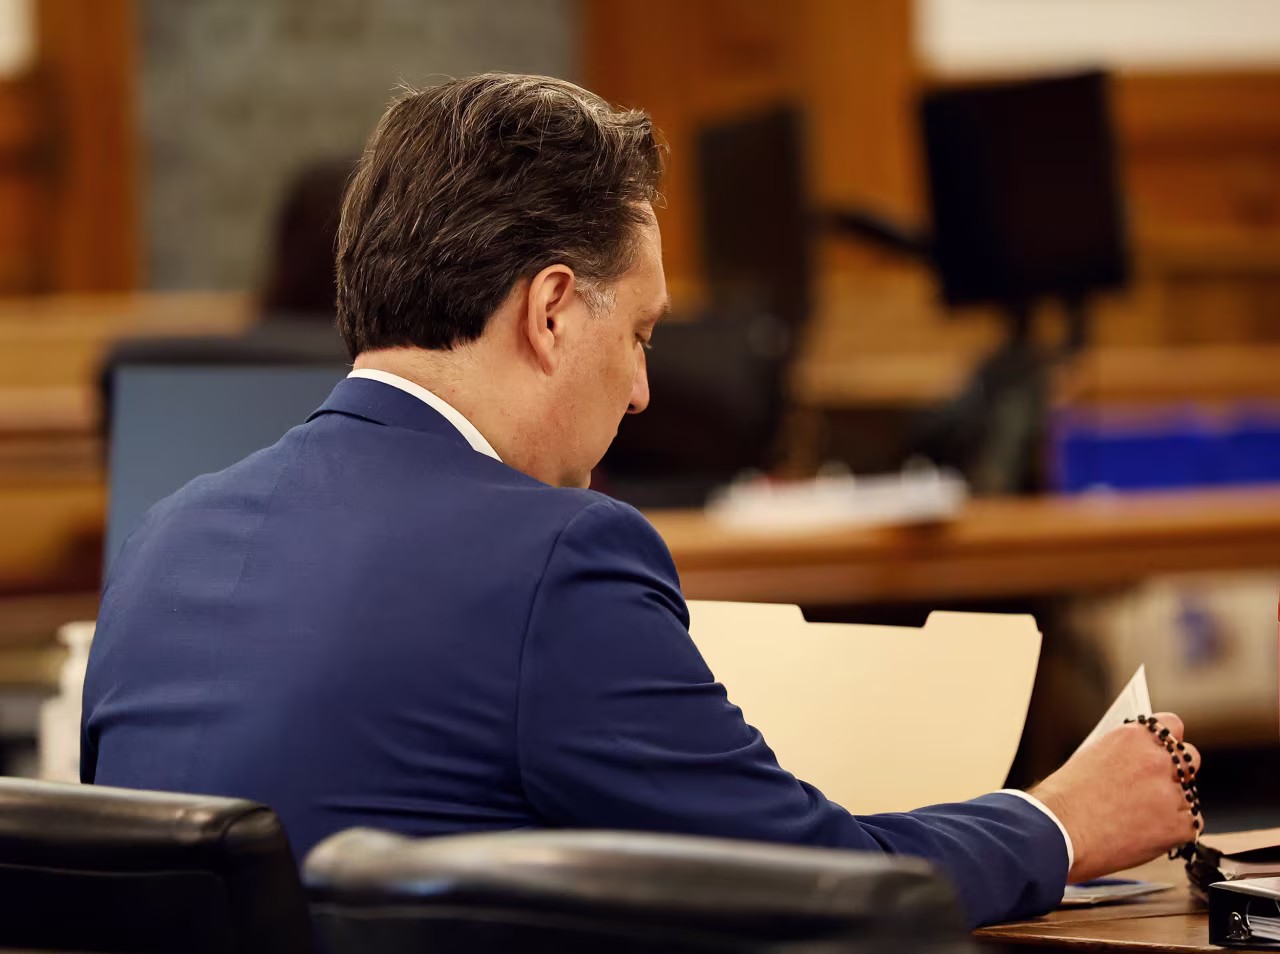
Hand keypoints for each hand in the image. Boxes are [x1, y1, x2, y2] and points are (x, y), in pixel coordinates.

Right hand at [1030, 712, 1200, 883]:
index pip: (1171, 725)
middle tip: (1158, 785)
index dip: (1168, 740)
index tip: (1164, 749)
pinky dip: (1172, 830)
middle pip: (1190, 757)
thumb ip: (1123, 755)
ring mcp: (1170, 794)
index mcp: (1132, 738)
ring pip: (1188, 795)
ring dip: (1171, 804)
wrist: (1056, 834)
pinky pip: (1189, 824)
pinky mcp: (1178, 826)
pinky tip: (1146, 832)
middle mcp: (1155, 760)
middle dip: (1178, 771)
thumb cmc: (1062, 800)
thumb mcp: (1090, 759)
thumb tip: (1138, 760)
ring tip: (1141, 817)